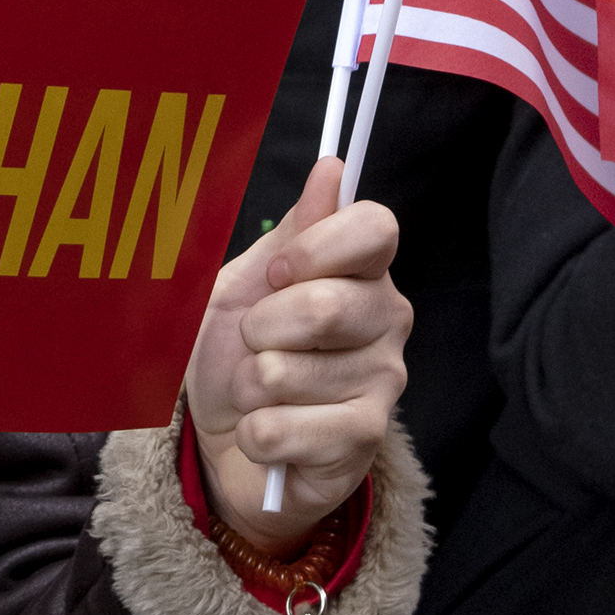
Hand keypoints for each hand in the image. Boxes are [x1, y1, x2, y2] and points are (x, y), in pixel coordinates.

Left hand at [184, 157, 408, 547]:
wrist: (226, 438)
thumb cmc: (237, 354)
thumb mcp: (246, 284)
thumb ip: (290, 232)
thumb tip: (333, 170)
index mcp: (364, 271)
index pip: (375, 228)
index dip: (314, 248)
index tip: (278, 273)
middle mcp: (388, 321)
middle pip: (324, 306)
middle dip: (258, 329)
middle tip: (256, 343)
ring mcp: (383, 385)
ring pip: (285, 373)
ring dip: (247, 385)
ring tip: (261, 392)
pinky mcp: (363, 444)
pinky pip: (279, 430)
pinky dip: (252, 432)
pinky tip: (268, 433)